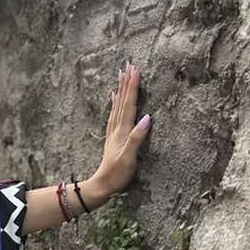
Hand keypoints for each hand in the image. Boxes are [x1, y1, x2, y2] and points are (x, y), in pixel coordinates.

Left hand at [92, 60, 150, 198]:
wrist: (102, 185)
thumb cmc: (117, 174)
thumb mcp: (129, 158)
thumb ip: (137, 138)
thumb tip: (147, 117)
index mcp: (123, 131)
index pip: (129, 104)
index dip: (132, 86)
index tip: (136, 69)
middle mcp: (117, 128)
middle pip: (122, 100)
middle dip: (126, 82)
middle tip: (128, 64)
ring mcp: (113, 132)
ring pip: (117, 105)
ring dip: (121, 89)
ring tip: (121, 75)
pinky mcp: (112, 137)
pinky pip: (113, 115)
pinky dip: (115, 103)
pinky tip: (113, 97)